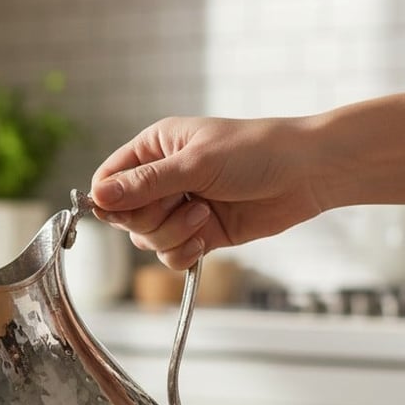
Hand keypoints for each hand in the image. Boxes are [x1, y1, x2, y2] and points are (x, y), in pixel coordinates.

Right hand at [90, 115, 325, 268]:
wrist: (308, 173)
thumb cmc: (255, 152)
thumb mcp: (194, 164)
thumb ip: (144, 184)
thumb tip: (97, 196)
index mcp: (154, 149)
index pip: (108, 180)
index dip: (109, 200)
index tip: (122, 211)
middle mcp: (161, 179)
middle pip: (125, 216)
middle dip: (151, 219)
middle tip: (182, 205)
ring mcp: (180, 208)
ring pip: (147, 239)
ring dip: (173, 235)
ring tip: (205, 217)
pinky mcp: (199, 233)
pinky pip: (170, 255)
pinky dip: (184, 253)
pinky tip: (206, 238)